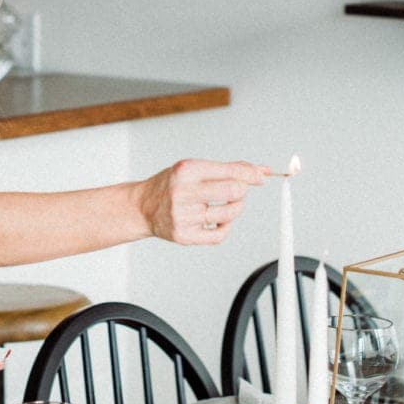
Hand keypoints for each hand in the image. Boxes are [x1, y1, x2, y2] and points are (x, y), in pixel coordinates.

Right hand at [137, 158, 268, 244]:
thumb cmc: (170, 185)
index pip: (229, 171)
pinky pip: (219, 235)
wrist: (142, 207)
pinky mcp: (184, 235)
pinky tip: (217, 219)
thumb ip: (226, 169)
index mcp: (186, 170)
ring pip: (229, 214)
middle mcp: (182, 192)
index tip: (261, 176)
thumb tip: (259, 171)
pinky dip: (225, 226)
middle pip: (233, 191)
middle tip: (238, 189)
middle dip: (242, 190)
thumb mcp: (193, 168)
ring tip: (227, 203)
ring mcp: (183, 216)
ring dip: (235, 208)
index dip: (251, 174)